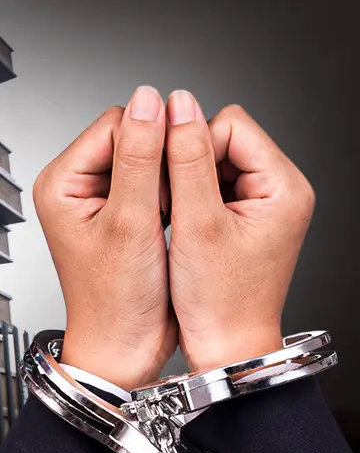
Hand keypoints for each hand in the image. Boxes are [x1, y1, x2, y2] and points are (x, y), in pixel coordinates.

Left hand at [34, 86, 176, 389]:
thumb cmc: (116, 300)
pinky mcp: (120, 212)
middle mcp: (74, 186)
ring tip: (163, 221)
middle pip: (132, 137)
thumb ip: (140, 158)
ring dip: (165, 181)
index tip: (165, 181)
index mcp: (61, 182)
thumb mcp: (131, 223)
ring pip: (146, 159)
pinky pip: (153, 183)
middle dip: (158, 164)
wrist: (124, 346)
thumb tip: (150, 101)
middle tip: (161, 209)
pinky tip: (169, 222)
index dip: (151, 143)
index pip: (116, 123)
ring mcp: (98, 199)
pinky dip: (168, 196)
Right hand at [164, 92, 313, 370]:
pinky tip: (180, 226)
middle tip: (172, 209)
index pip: (229, 125)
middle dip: (187, 166)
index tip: (169, 187)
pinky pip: (211, 186)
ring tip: (176, 222)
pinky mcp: (246, 217)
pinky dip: (189, 200)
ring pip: (212, 162)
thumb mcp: (195, 224)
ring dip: (184, 184)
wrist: (225, 347)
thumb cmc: (217, 300)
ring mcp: (264, 204)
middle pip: (221, 139)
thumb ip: (186, 159)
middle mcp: (281, 189)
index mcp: (283, 186)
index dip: (189, 147)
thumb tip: (176, 105)